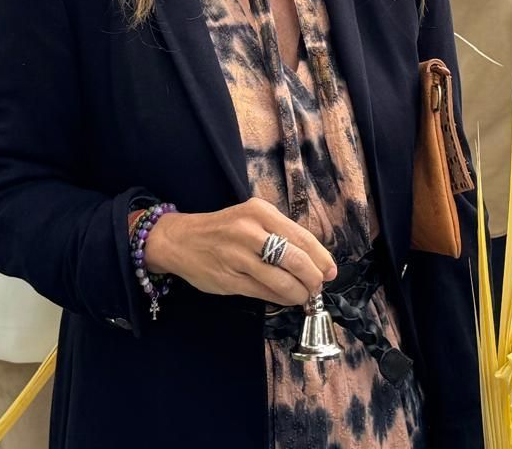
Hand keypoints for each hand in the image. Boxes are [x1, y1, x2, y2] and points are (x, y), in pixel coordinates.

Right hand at [143, 196, 336, 307]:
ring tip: (303, 296)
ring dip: (299, 293)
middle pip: (295, 259)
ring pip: (281, 280)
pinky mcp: (228, 279)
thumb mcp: (252, 219)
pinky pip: (263, 292)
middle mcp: (250, 231)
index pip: (301, 237)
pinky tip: (285, 298)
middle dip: (313, 278)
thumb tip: (316, 261)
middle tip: (317, 287)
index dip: (321, 258)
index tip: (331, 271)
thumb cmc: (224, 229)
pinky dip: (280, 298)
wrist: (180, 239)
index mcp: (260, 212)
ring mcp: (237, 256)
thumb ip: (280, 235)